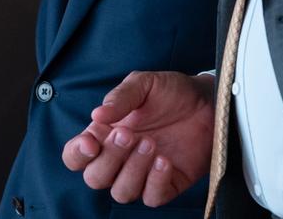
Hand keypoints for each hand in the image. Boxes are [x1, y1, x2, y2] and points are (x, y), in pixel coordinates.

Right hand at [62, 70, 214, 206]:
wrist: (208, 101)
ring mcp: (142, 173)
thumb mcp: (144, 84)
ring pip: (121, 193)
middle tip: (129, 134)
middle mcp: (119, 158)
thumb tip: (97, 116)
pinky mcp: (167, 184)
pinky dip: (155, 181)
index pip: (75, 156)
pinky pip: (151, 198)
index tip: (91, 142)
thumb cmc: (171, 91)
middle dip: (109, 159)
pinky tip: (164, 160)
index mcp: (105, 134)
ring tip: (151, 144)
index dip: (77, 155)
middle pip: (95, 178)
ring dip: (132, 170)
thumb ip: (120, 97)